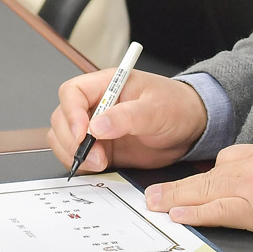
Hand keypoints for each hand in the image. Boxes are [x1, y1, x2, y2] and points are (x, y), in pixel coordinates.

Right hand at [48, 69, 207, 172]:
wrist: (190, 128)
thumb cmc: (176, 107)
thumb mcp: (155, 109)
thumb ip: (127, 117)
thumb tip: (97, 126)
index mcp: (107, 84)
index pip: (72, 92)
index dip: (71, 113)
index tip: (82, 133)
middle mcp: (96, 105)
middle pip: (62, 117)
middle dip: (71, 139)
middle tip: (94, 155)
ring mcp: (96, 128)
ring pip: (64, 138)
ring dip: (74, 154)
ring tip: (100, 163)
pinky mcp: (101, 148)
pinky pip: (78, 156)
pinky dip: (82, 164)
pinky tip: (99, 167)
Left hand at [144, 144, 252, 241]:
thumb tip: (248, 172)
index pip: (224, 161)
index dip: (208, 176)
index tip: (193, 185)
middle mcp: (247, 168)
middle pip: (204, 176)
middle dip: (175, 187)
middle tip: (151, 194)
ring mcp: (246, 189)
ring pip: (203, 191)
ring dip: (175, 198)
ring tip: (154, 203)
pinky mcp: (250, 209)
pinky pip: (217, 211)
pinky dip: (196, 213)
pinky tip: (178, 215)